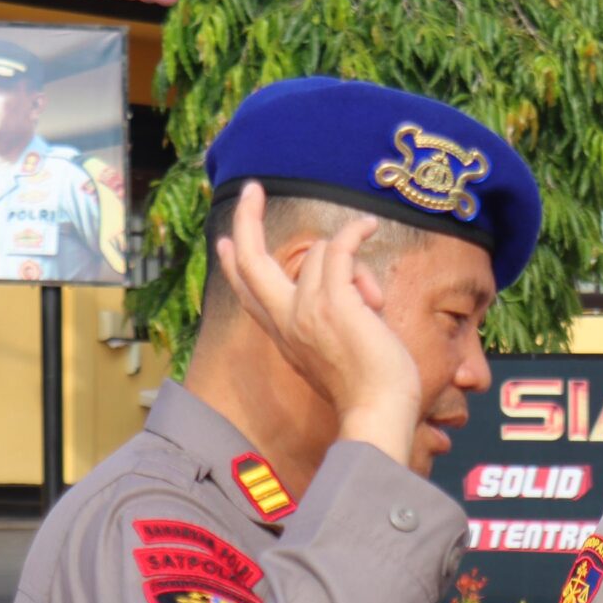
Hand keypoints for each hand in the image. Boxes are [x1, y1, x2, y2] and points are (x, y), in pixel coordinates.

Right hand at [213, 180, 421, 461]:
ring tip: (374, 306)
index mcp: (284, 336)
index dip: (233, 264)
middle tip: (251, 190)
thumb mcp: (335, 354)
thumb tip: (352, 289)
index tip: (224, 241)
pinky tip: (368, 226)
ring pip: (319, 254)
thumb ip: (327, 323)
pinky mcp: (335, 301)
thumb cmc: (370, 390)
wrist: (377, 412)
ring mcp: (307, 309)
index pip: (249, 293)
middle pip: (251, 261)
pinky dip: (355, 233)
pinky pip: (339, 249)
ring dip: (354, 269)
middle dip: (247, 220)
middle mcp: (287, 320)